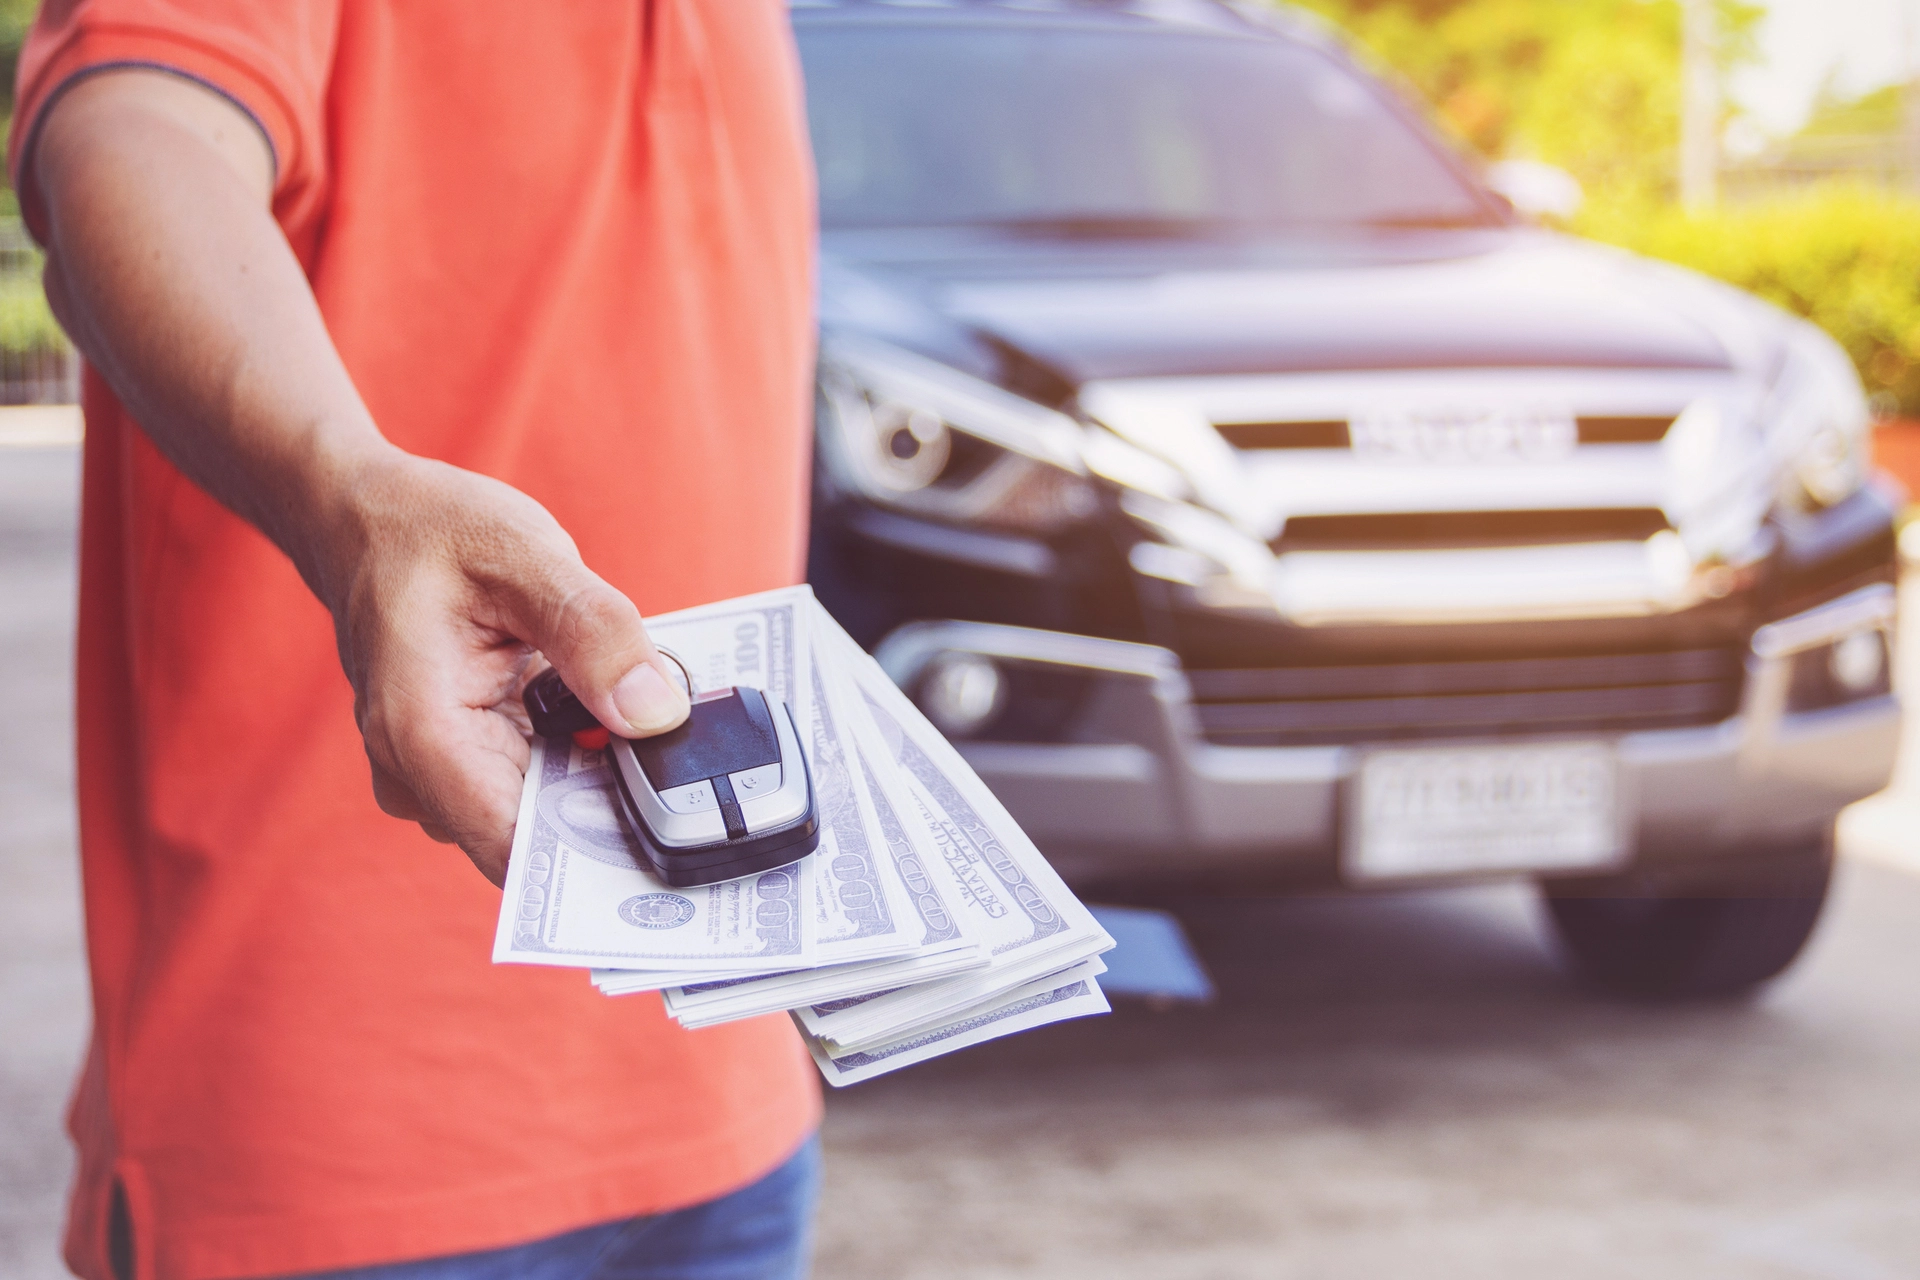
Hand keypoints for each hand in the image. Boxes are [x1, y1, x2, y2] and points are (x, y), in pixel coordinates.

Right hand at [322, 449, 689, 884]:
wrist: (371, 521)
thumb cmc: (431, 531)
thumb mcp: (524, 555)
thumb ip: (593, 633)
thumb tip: (659, 714)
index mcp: (422, 737)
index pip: (518, 849)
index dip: (602, 852)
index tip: (674, 829)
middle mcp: (423, 777)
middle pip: (542, 838)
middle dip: (618, 800)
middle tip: (684, 751)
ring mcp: (443, 778)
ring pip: (549, 811)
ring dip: (605, 772)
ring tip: (641, 708)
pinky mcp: (470, 764)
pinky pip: (542, 782)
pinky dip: (585, 751)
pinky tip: (611, 706)